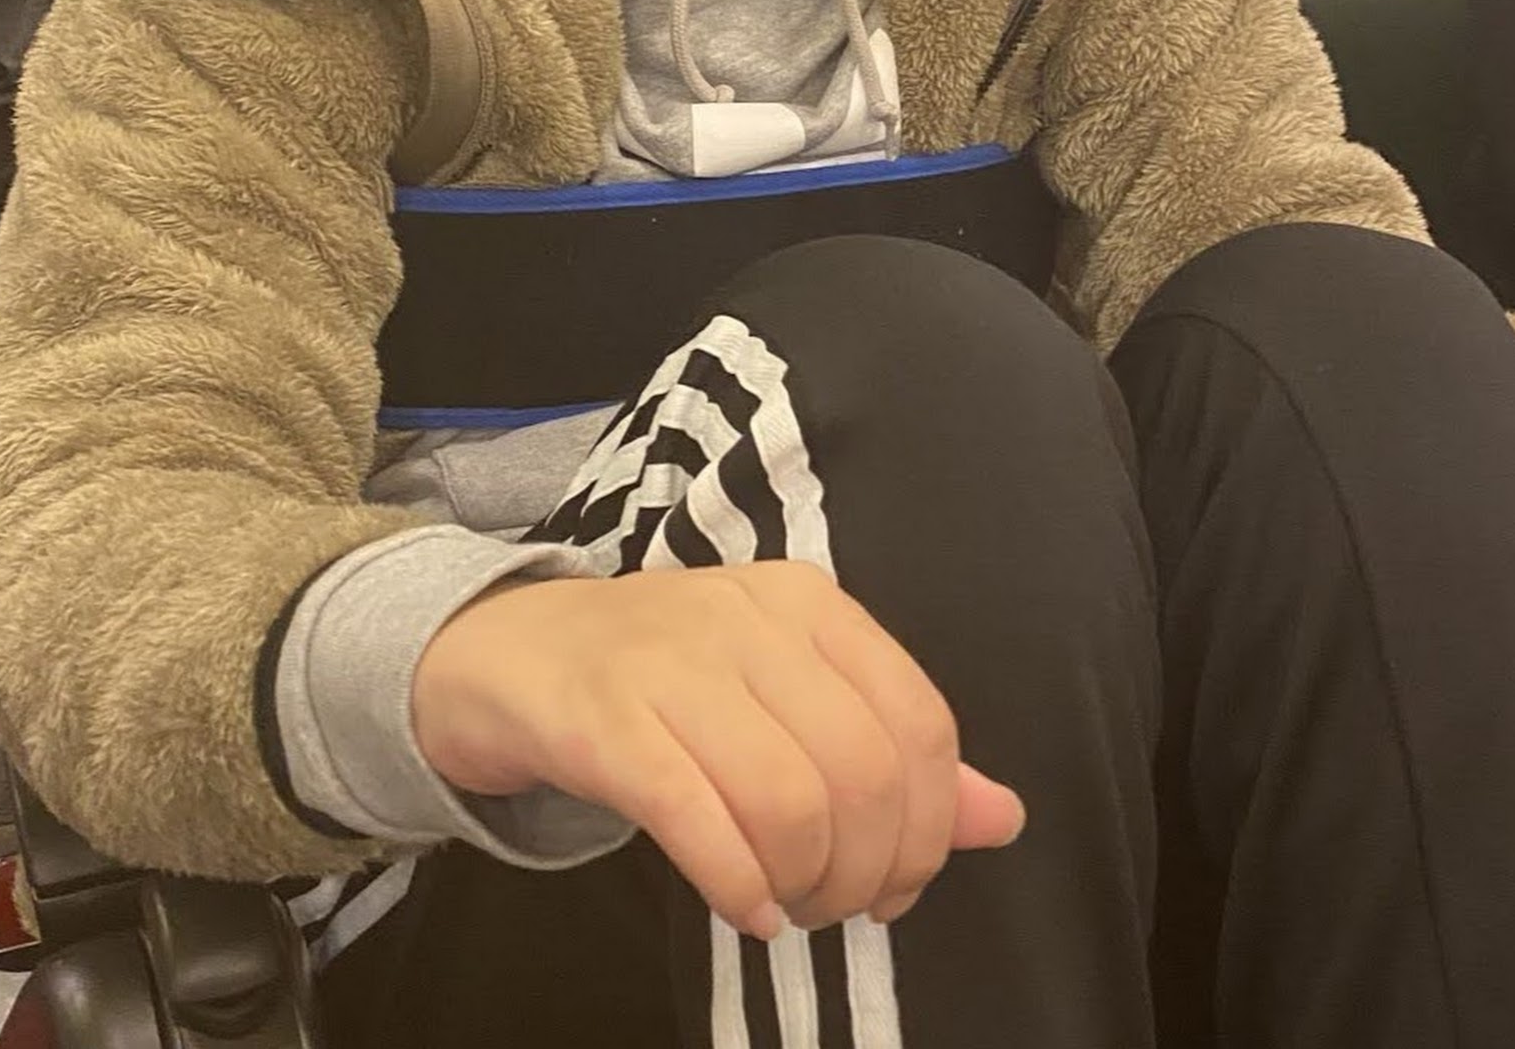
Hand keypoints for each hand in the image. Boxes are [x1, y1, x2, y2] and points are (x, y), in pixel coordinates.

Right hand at [412, 562, 1023, 936]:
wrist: (511, 652)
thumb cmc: (668, 679)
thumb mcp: (788, 694)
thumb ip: (894, 753)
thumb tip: (1003, 817)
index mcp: (810, 605)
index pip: (918, 722)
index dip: (927, 827)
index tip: (897, 882)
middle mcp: (750, 618)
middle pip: (863, 771)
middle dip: (867, 870)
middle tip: (836, 906)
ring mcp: (674, 662)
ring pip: (790, 799)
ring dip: (804, 885)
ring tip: (786, 905)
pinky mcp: (604, 718)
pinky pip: (696, 815)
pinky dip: (737, 884)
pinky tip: (745, 909)